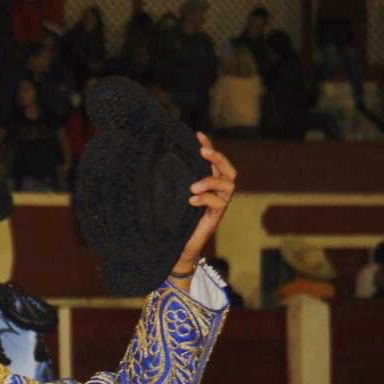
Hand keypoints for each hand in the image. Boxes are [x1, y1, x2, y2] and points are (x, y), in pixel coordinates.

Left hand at [173, 132, 236, 275]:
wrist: (173, 248)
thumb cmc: (170, 221)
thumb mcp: (170, 197)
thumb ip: (172, 181)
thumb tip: (154, 161)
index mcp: (208, 185)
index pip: (214, 162)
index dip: (209, 147)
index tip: (197, 135)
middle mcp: (216, 194)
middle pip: (229, 171)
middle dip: (217, 158)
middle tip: (202, 153)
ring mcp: (217, 206)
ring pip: (228, 185)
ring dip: (211, 181)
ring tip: (192, 186)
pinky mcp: (214, 218)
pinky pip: (218, 204)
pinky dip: (205, 199)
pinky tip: (191, 200)